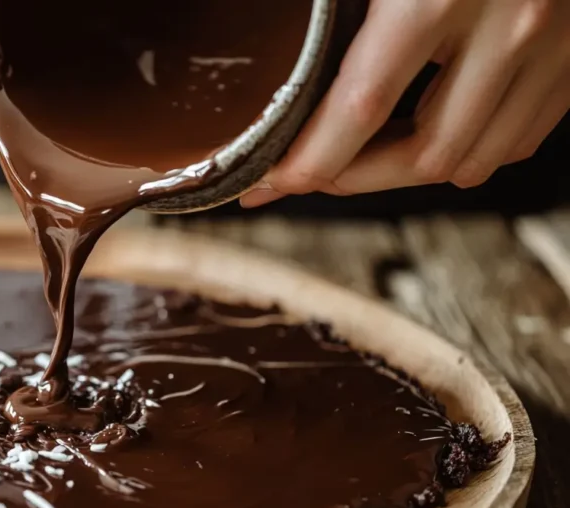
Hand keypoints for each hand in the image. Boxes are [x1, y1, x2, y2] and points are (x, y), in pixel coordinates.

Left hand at [241, 0, 569, 207]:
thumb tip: (272, 24)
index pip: (361, 107)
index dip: (309, 159)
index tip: (271, 177)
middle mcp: (507, 28)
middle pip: (421, 154)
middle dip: (352, 178)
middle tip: (308, 175)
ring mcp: (553, 48)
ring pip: (472, 159)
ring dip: (406, 172)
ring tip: (359, 162)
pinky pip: (519, 138)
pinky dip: (468, 151)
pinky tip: (428, 134)